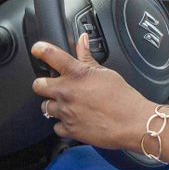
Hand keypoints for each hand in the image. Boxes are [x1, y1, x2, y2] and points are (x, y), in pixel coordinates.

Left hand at [32, 34, 153, 149]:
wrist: (131, 123)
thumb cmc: (122, 97)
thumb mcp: (105, 72)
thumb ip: (88, 57)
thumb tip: (82, 40)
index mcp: (76, 74)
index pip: (50, 55)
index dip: (40, 50)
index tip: (37, 50)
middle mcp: (67, 92)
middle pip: (38, 85)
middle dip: (42, 84)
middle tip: (53, 86)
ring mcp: (66, 112)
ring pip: (45, 107)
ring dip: (53, 105)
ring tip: (66, 105)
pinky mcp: (69, 129)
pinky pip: (56, 126)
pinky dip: (62, 124)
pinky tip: (73, 120)